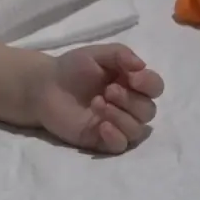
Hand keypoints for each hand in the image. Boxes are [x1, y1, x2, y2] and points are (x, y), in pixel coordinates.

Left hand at [29, 43, 164, 153]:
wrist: (44, 86)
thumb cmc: (72, 68)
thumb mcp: (95, 54)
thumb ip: (120, 54)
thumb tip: (141, 65)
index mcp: (131, 83)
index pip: (155, 87)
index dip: (149, 84)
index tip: (133, 77)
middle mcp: (128, 105)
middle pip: (148, 110)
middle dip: (131, 100)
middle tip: (108, 90)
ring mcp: (116, 124)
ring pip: (137, 130)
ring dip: (121, 117)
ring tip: (97, 103)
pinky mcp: (102, 139)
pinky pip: (121, 146)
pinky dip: (116, 136)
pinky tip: (102, 126)